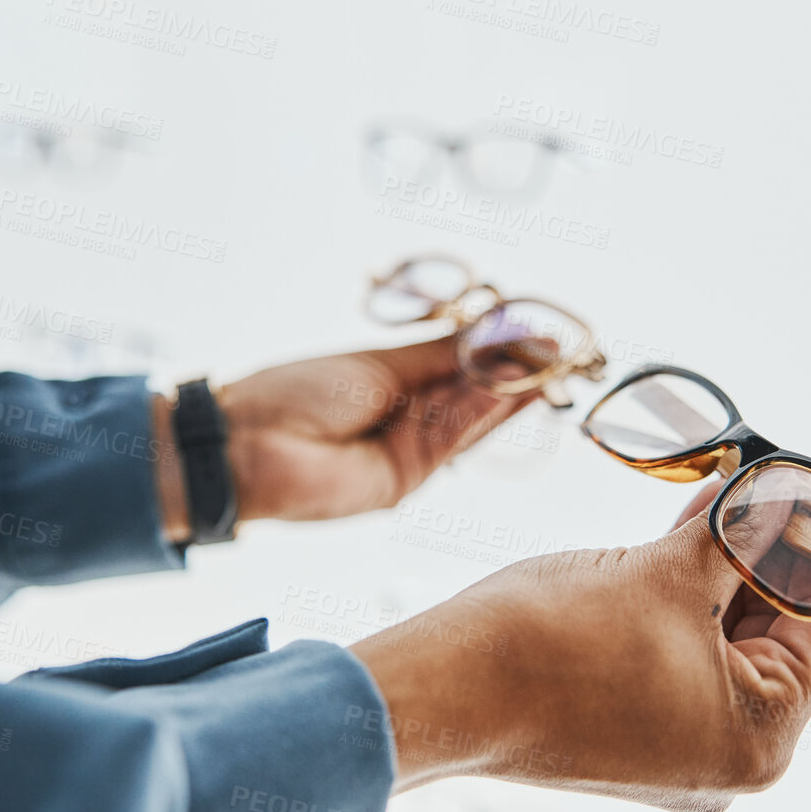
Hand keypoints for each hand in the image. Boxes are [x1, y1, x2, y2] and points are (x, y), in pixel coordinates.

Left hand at [215, 336, 541, 522]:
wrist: (249, 445)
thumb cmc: (296, 394)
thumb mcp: (376, 364)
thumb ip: (439, 355)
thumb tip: (491, 333)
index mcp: (395, 384)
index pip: (461, 366)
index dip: (501, 351)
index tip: (540, 333)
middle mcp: (407, 419)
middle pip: (475, 396)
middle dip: (517, 373)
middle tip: (561, 351)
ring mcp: (410, 452)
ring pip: (472, 420)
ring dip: (510, 392)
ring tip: (547, 364)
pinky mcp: (408, 479)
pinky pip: (453, 441)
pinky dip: (483, 414)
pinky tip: (511, 388)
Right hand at [350, 482, 810, 811]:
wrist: (444, 684)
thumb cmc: (550, 639)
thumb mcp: (669, 570)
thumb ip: (738, 531)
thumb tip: (776, 495)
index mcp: (761, 740)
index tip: (809, 487)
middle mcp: (729, 763)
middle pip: (777, 637)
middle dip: (764, 554)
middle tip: (760, 481)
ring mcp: (679, 757)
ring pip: (723, 646)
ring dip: (721, 573)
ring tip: (717, 498)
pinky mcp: (632, 740)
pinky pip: (680, 662)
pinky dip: (682, 606)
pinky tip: (680, 542)